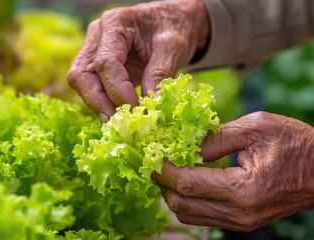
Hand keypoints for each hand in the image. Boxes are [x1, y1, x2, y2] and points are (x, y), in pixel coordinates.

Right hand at [67, 0, 208, 121]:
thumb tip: (151, 107)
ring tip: (122, 123)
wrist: (172, 21)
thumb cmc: (173, 28)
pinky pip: (92, 88)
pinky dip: (104, 104)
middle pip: (82, 75)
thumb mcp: (174, 48)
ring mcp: (94, 51)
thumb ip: (160, 75)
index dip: (117, 90)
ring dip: (99, 106)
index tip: (136, 110)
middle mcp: (97, 36)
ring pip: (82, 84)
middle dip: (98, 103)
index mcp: (115, 23)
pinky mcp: (97, 66)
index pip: (105, 62)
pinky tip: (120, 115)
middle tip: (120, 124)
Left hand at [152, 111, 313, 231]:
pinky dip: (187, 200)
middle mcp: (238, 213)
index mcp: (243, 189)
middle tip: (153, 161)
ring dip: (172, 193)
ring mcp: (239, 222)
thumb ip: (217, 137)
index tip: (149, 155)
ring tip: (166, 170)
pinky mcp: (240, 222)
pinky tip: (185, 181)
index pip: (188, 183)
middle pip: (182, 203)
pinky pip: (202, 217)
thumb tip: (186, 145)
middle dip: (162, 182)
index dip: (164, 169)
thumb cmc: (295, 144)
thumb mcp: (257, 127)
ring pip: (188, 214)